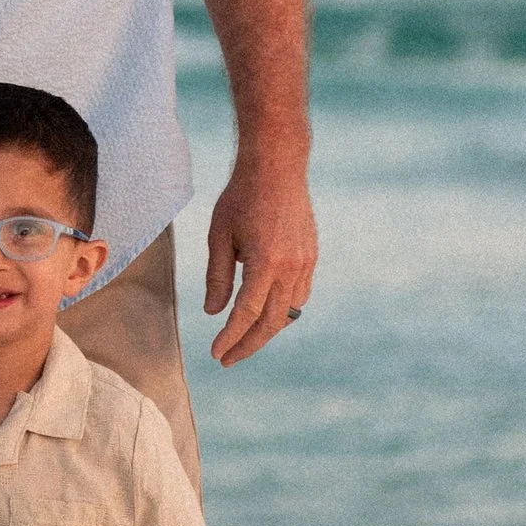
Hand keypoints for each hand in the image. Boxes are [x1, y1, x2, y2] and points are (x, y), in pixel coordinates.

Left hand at [203, 149, 317, 363]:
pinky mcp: (311, 256)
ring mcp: (305, 262)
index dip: (231, 337)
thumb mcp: (219, 235)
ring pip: (289, 311)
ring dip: (267, 328)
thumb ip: (218, 276)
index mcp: (265, 261)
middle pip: (272, 321)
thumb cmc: (241, 197)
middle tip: (227, 359)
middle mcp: (291, 266)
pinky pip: (300, 294)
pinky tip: (266, 311)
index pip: (247, 313)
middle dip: (249, 343)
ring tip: (244, 337)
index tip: (217, 354)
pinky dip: (283, 308)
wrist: (278, 167)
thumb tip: (214, 312)